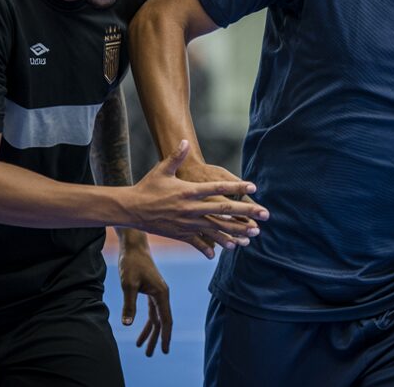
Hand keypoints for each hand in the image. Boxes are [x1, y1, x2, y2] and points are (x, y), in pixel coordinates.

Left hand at [118, 237, 171, 356]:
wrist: (133, 246)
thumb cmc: (131, 263)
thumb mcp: (128, 284)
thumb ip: (129, 305)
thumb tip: (127, 324)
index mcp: (161, 294)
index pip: (166, 320)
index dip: (165, 336)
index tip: (164, 350)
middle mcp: (162, 294)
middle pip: (162, 321)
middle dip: (156, 338)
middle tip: (151, 354)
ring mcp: (157, 293)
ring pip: (156, 317)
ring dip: (150, 332)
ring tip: (142, 347)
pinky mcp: (150, 290)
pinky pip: (151, 310)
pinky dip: (146, 321)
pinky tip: (137, 329)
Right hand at [130, 140, 268, 257]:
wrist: (130, 210)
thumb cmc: (147, 187)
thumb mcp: (162, 169)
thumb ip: (176, 157)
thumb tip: (184, 141)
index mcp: (189, 191)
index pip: (218, 188)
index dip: (237, 187)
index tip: (253, 187)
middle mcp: (191, 209)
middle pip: (223, 211)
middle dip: (246, 214)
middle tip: (264, 215)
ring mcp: (186, 223)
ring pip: (216, 230)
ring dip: (235, 233)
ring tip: (251, 237)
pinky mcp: (180, 234)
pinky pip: (198, 242)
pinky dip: (210, 247)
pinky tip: (223, 251)